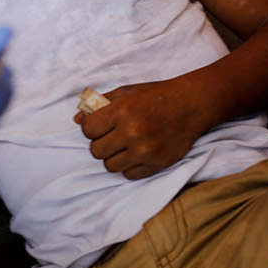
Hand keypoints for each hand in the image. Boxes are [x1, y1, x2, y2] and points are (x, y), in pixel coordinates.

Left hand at [74, 78, 207, 179]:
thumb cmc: (155, 96)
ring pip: (110, 166)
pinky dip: (130, 166)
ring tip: (126, 145)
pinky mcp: (156, 164)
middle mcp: (132, 132)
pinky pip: (128, 175)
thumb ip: (100, 104)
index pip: (88, 130)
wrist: (190, 105)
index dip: (92, 128)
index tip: (102, 125)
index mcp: (122, 111)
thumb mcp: (126, 92)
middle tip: (114, 136)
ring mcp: (144, 151)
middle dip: (102, 143)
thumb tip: (77, 120)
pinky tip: (137, 153)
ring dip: (114, 157)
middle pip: (96, 151)